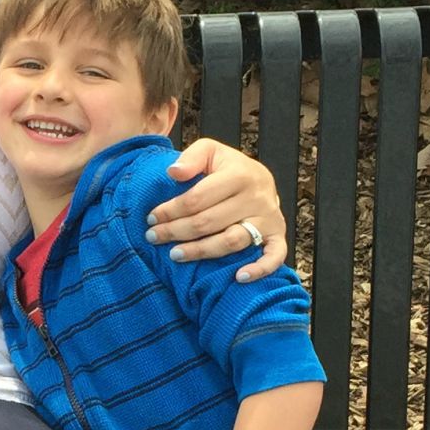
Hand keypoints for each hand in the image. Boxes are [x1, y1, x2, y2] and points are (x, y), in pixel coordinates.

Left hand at [146, 139, 287, 280]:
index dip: (170, 211)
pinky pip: (273, 256)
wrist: (260, 179)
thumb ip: (192, 157)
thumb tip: (173, 172)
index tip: (151, 218)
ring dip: (200, 252)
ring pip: (231, 242)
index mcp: (239, 175)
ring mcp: (269, 219)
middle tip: (153, 237)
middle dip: (176, 231)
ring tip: (175, 255)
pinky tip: (238, 278)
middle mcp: (256, 198)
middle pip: (209, 222)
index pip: (197, 199)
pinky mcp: (278, 236)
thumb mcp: (210, 151)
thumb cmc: (228, 168)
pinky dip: (258, 269)